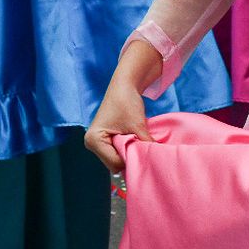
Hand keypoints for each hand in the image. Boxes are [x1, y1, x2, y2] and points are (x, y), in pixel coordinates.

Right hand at [83, 41, 161, 173]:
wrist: (124, 85)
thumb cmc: (128, 102)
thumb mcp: (138, 126)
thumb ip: (145, 145)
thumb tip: (157, 159)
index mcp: (94, 140)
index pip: (115, 162)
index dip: (131, 158)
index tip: (145, 151)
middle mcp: (91, 143)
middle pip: (114, 163)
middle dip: (129, 157)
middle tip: (143, 148)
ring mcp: (96, 142)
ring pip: (116, 159)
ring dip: (128, 153)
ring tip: (138, 142)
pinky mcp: (102, 140)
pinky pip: (115, 152)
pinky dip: (126, 149)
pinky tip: (134, 141)